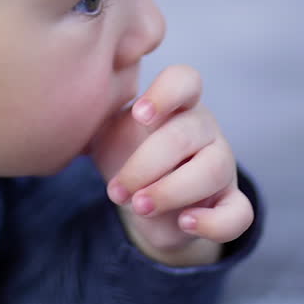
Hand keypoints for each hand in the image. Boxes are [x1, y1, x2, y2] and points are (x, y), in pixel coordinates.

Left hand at [89, 64, 253, 266]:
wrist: (142, 199)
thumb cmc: (124, 152)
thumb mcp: (106, 131)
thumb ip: (94, 112)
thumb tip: (63, 99)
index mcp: (176, 102)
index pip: (185, 80)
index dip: (165, 94)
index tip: (139, 116)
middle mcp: (203, 128)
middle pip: (188, 133)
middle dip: (148, 164)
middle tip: (117, 190)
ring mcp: (221, 164)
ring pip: (214, 169)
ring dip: (171, 190)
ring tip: (138, 206)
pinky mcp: (229, 202)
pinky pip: (240, 213)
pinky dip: (214, 222)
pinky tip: (185, 223)